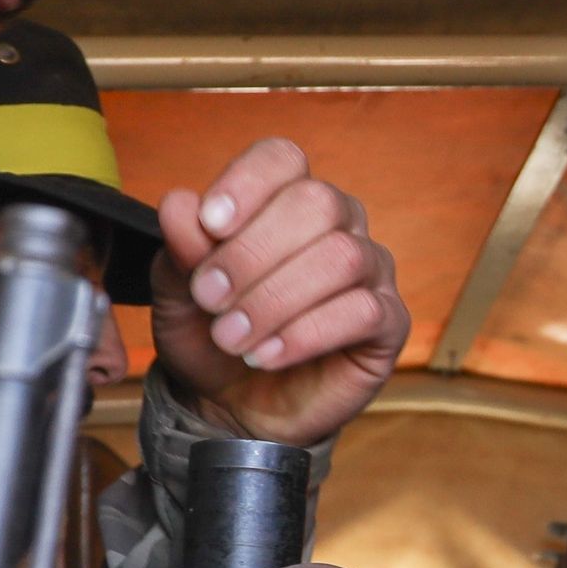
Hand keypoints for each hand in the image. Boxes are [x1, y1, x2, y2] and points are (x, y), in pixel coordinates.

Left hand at [153, 138, 410, 446]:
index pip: (283, 159)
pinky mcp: (388, 323)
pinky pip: (363, 311)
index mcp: (286, 199)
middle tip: (210, 298)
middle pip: (316, 203)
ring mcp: (370, 272)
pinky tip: (266, 356)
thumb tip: (181, 205)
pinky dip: (304, 335)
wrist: (232, 407)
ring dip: (275, 298)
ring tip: (233, 337)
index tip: (210, 223)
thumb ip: (180, 249)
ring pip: (341, 256)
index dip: (248, 183)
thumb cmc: (211, 337)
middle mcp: (338, 224)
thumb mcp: (178, 294)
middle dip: (253, 252)